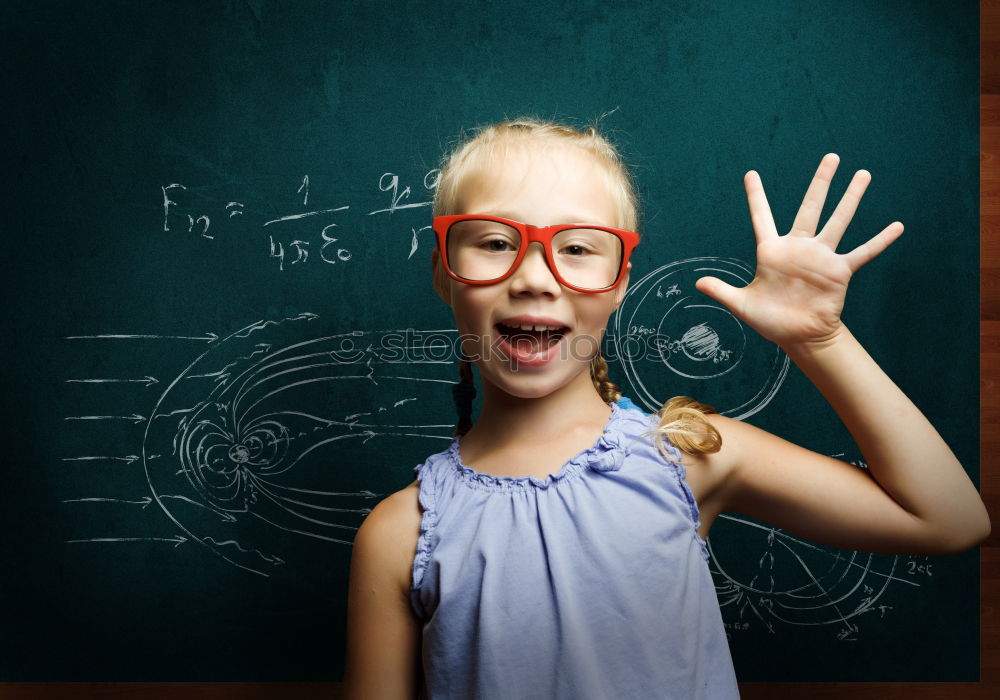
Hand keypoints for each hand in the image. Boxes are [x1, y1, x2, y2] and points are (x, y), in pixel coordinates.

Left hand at [694, 153, 903, 349]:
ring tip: (863, 173)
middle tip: (831, 156)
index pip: (762, 217)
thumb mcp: (741, 305)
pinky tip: (897, 226)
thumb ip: (721, 291)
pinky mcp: (839, 271)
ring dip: (851, 198)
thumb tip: (697, 283)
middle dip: (821, 182)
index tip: (751, 173)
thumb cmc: (769, 320)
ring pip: (839, 220)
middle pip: (810, 207)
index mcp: (772, 252)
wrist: (798, 336)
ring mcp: (821, 257)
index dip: (756, 197)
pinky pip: (863, 253)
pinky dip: (879, 241)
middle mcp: (798, 248)